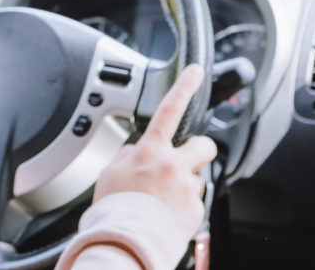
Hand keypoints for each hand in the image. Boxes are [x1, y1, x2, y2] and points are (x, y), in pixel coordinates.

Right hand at [93, 65, 216, 237]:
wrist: (125, 243)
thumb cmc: (114, 210)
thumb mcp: (110, 173)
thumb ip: (127, 155)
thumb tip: (136, 150)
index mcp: (149, 152)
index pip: (169, 109)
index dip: (184, 86)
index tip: (197, 71)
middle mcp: (173, 166)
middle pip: (204, 144)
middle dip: (198, 150)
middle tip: (184, 161)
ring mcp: (187, 188)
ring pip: (197, 177)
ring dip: (185, 184)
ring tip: (164, 200)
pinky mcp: (196, 210)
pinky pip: (194, 202)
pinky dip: (183, 207)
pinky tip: (166, 214)